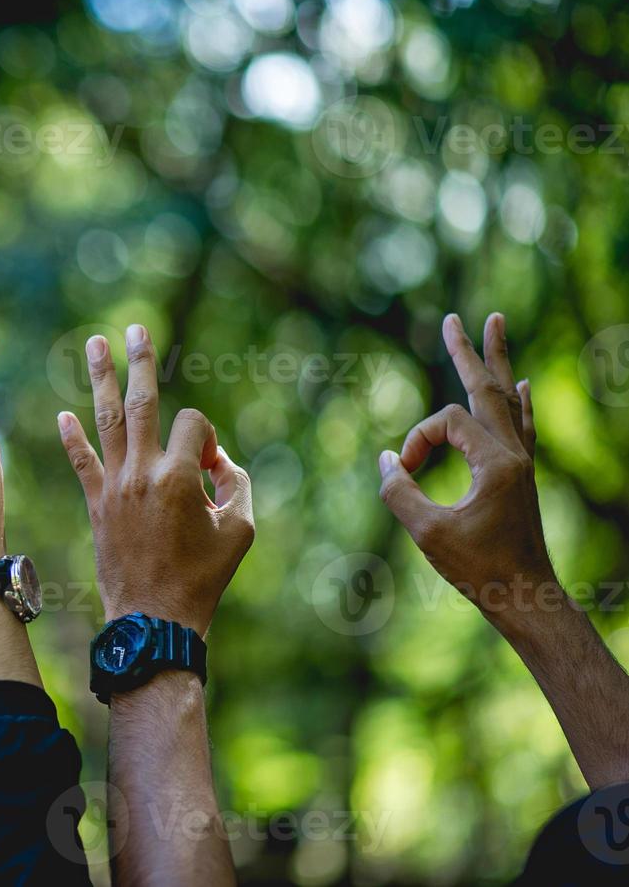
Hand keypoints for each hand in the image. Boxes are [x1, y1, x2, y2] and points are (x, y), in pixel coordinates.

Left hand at [57, 325, 253, 632]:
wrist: (154, 618)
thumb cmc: (202, 578)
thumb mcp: (240, 530)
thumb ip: (238, 484)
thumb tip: (217, 461)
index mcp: (181, 477)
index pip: (195, 425)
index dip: (209, 438)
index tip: (212, 467)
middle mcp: (143, 473)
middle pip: (142, 403)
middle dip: (139, 362)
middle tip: (135, 328)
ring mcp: (115, 486)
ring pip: (106, 420)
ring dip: (101, 379)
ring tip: (96, 343)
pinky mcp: (96, 504)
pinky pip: (81, 462)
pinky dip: (72, 438)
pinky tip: (62, 415)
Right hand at [377, 313, 550, 632]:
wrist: (526, 597)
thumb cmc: (478, 569)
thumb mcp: (427, 532)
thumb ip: (400, 492)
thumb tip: (388, 460)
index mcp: (496, 461)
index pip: (446, 422)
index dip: (416, 439)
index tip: (402, 472)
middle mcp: (515, 454)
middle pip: (488, 388)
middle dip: (469, 352)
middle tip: (456, 318)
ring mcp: (523, 463)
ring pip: (507, 400)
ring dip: (497, 362)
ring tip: (496, 325)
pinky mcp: (522, 477)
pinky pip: (522, 425)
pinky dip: (519, 400)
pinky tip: (522, 385)